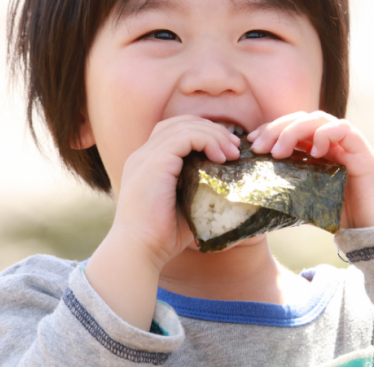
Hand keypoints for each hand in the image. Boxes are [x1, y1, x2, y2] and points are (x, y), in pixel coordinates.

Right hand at [113, 115, 240, 267]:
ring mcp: (146, 156)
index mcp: (147, 162)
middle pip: (181, 122)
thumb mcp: (185, 205)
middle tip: (235, 147)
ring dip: (214, 135)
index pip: (175, 130)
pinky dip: (207, 141)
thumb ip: (199, 188)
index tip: (227, 150)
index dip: (203, 133)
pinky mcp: (154, 162)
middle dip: (212, 129)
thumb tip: (230, 185)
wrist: (138, 251)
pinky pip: (185, 136)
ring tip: (232, 153)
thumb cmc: (162, 236)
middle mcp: (144, 154)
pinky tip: (220, 157)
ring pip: (186, 126)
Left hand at [247, 112, 373, 228]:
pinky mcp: (364, 153)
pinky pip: (345, 130)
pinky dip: (326, 134)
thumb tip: (257, 201)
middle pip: (302, 119)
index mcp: (318, 153)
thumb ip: (291, 197)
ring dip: (294, 130)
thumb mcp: (311, 205)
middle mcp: (332, 145)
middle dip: (277, 128)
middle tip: (259, 146)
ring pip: (319, 120)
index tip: (251, 142)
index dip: (270, 130)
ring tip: (279, 151)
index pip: (291, 129)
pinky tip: (314, 150)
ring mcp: (349, 146)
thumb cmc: (349, 219)